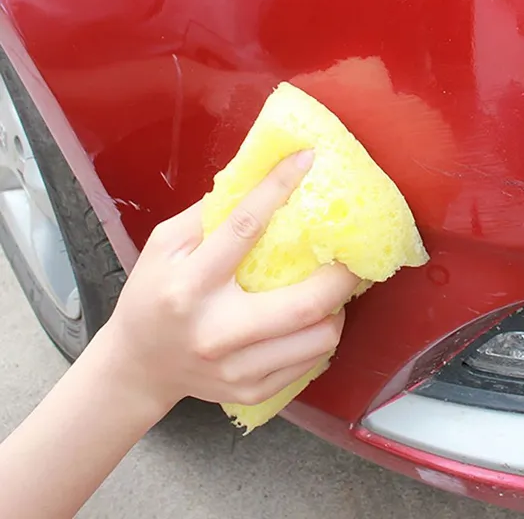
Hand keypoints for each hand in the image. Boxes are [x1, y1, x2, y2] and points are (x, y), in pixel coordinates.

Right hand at [96, 150, 358, 419]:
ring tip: (332, 289)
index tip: (307, 160)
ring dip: (338, 308)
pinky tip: (313, 318)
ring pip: (318, 339)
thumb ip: (208, 216)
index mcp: (189, 286)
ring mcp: (236, 369)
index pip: (243, 229)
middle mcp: (215, 332)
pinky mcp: (251, 391)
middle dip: (343, 275)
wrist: (139, 366)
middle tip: (355, 256)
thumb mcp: (163, 247)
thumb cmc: (151, 297)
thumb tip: (260, 183)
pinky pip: (310, 363)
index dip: (278, 188)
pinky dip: (321, 334)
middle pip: (303, 304)